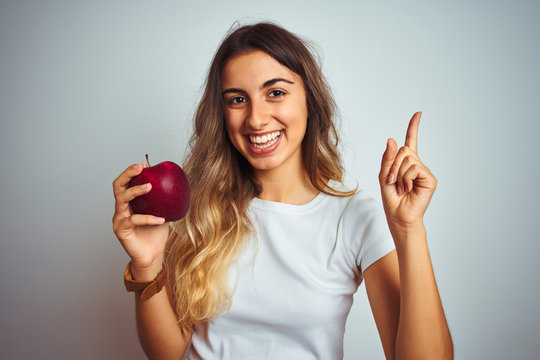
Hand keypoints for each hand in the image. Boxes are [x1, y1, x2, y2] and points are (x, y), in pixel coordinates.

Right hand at [112, 163, 169, 272]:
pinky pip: (133, 220)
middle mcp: (121, 208)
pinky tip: (160, 219)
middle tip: (140, 168)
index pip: (124, 182)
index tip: (143, 164)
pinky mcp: (121, 230)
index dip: (130, 172)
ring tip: (150, 187)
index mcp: (129, 202)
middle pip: (117, 186)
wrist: (152, 254)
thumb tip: (179, 183)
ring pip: (121, 200)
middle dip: (127, 174)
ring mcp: (119, 219)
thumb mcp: (163, 211)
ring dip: (135, 191)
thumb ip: (165, 199)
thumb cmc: (156, 232)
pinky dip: (148, 218)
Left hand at [379, 112, 436, 230]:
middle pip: (404, 150)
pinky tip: (408, 188)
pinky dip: (406, 178)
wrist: (399, 216)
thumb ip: (387, 158)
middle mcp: (417, 165)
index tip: (418, 114)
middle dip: (393, 165)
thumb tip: (392, 140)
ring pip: (408, 159)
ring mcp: (424, 171)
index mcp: (406, 163)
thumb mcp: (384, 176)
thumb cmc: (392, 198)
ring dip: (399, 174)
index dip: (414, 127)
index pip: (411, 141)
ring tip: (401, 187)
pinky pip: (414, 168)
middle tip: (393, 181)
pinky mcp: (430, 178)